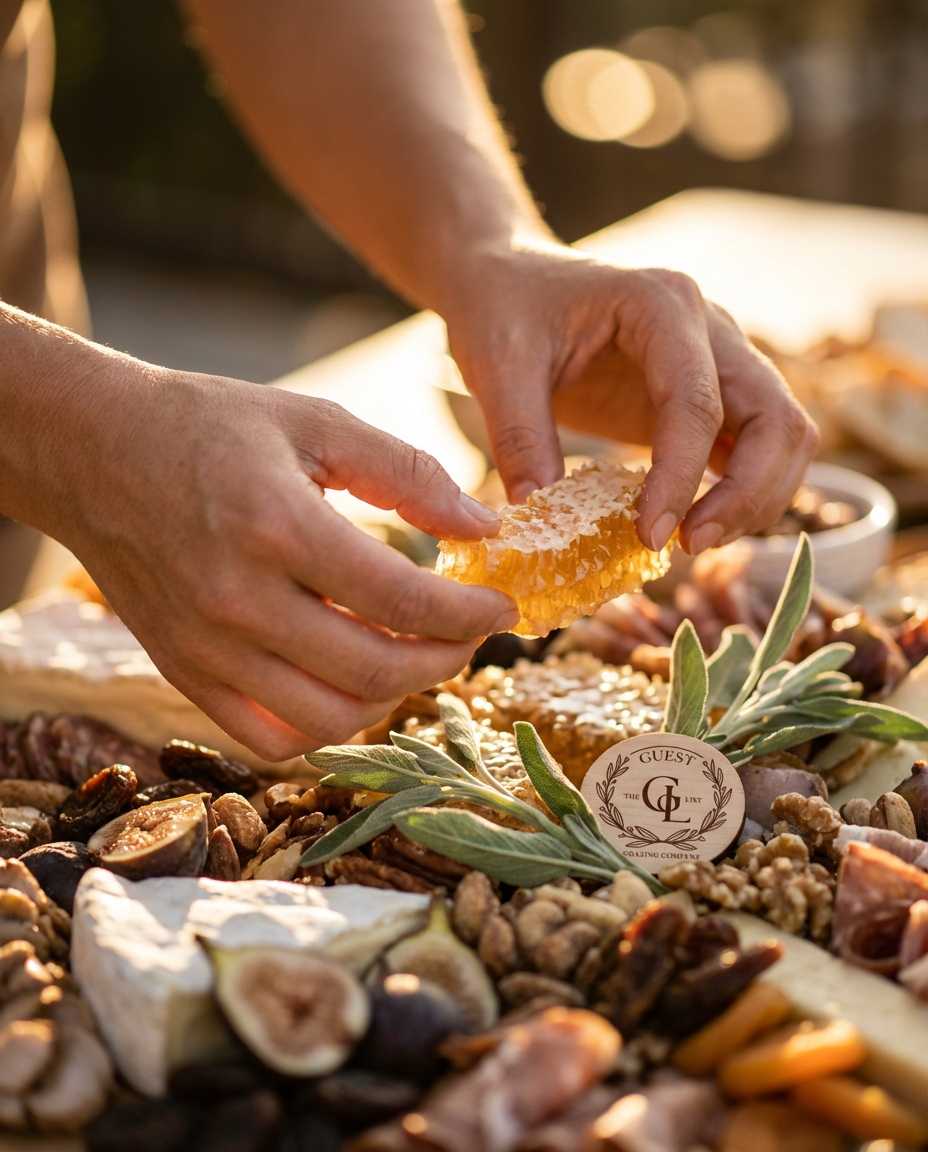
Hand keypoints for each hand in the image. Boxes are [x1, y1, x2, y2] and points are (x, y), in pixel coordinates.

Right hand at [48, 367, 514, 760]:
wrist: (95, 452)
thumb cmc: (209, 427)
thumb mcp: (314, 423)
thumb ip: (407, 472)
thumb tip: (482, 528)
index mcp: (278, 526)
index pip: (401, 600)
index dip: (469, 613)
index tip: (502, 605)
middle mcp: (239, 600)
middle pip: (374, 671)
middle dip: (447, 659)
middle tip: (469, 633)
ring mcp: (207, 648)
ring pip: (329, 718)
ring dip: (393, 698)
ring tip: (415, 655)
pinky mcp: (184, 673)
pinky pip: (270, 736)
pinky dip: (326, 725)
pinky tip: (350, 683)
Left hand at [444, 243, 819, 553]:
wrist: (510, 279)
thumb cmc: (504, 308)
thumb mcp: (496, 365)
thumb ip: (519, 435)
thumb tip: (537, 513)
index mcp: (662, 304)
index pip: (698, 402)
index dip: (681, 478)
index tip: (650, 536)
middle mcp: (709, 327)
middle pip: (776, 417)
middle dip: (747, 494)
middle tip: (688, 546)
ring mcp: (718, 360)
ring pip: (783, 434)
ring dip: (756, 498)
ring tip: (690, 543)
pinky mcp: (710, 394)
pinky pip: (754, 446)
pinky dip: (741, 492)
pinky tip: (692, 526)